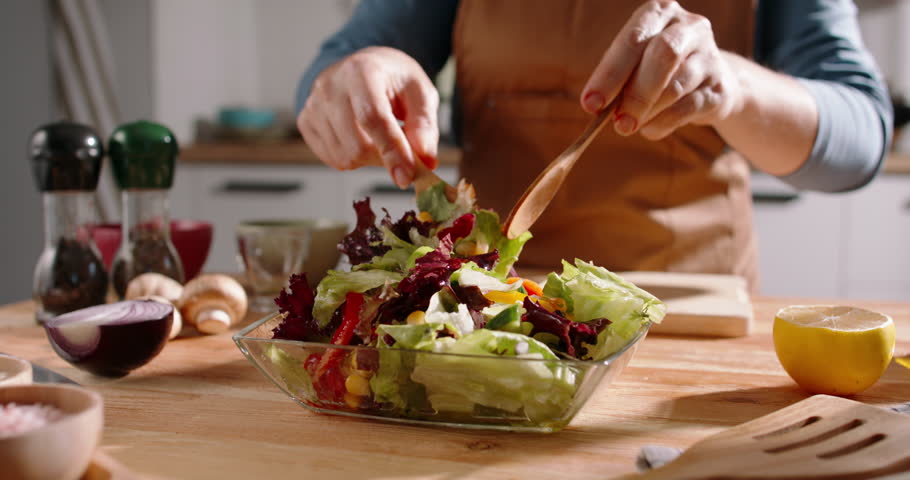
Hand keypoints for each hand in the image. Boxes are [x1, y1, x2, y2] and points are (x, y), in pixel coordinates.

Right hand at [297, 46, 439, 187]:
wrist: (359, 66)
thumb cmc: (392, 80)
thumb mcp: (420, 92)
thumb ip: (424, 124)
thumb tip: (425, 159)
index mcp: (362, 71)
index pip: (373, 118)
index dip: (391, 151)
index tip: (407, 176)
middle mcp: (330, 86)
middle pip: (358, 145)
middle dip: (385, 157)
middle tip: (400, 149)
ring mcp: (313, 105)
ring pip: (345, 157)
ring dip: (370, 159)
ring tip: (379, 137)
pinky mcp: (305, 122)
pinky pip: (333, 159)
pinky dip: (354, 158)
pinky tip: (361, 138)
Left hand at [581, 0, 742, 139]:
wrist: (709, 82)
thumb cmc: (658, 70)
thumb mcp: (635, 64)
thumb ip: (617, 79)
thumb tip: (595, 105)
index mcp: (660, 13)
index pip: (633, 40)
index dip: (610, 73)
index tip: (590, 104)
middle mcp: (689, 27)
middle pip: (662, 55)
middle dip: (635, 94)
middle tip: (616, 123)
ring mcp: (709, 56)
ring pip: (675, 86)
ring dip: (647, 112)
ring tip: (630, 126)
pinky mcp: (720, 87)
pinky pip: (688, 108)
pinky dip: (663, 123)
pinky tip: (650, 129)